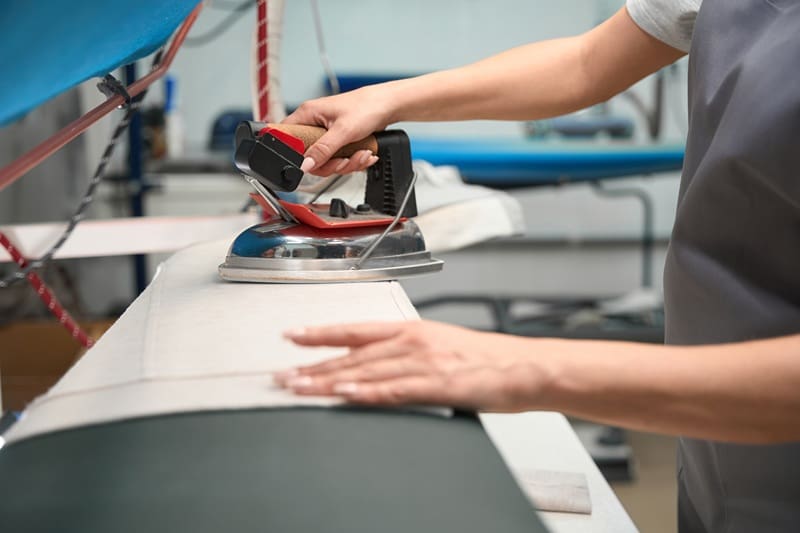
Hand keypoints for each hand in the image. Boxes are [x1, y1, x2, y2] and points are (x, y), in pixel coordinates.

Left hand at [275, 321, 555, 411]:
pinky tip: (343, 394)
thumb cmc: (486, 358)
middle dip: (313, 365)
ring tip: (297, 386)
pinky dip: (365, 391)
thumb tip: (375, 361)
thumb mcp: (441, 345)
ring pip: (365, 370)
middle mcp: (413, 342)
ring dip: (327, 380)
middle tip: (282, 374)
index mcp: (413, 330)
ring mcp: (424, 363)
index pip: (357, 329)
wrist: (524, 367)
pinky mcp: (437, 385)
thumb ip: (406, 352)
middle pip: (352, 354)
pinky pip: (394, 390)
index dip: (322, 333)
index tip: (292, 336)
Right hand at [282, 86, 395, 175]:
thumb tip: (305, 165)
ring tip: (361, 155)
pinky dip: (353, 160)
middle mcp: (314, 123)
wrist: (389, 106)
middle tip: (344, 161)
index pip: (286, 137)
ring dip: (346, 163)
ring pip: (326, 161)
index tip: (311, 163)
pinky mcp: (338, 141)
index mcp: (308, 114)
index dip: (295, 154)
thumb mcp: (343, 131)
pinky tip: (364, 153)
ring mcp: (326, 133)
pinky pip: (338, 159)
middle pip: (309, 157)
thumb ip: (323, 150)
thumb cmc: (367, 106)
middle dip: (331, 164)